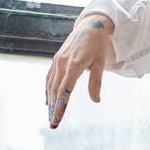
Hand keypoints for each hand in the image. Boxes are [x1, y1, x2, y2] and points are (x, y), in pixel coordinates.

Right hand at [45, 13, 113, 128]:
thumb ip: (96, 82)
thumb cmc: (98, 44)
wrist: (91, 25)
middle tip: (53, 124)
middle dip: (54, 108)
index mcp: (74, 64)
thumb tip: (96, 100)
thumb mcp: (100, 63)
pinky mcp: (57, 59)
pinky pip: (50, 77)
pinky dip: (48, 90)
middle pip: (55, 90)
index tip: (56, 119)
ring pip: (51, 85)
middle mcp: (62, 63)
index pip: (65, 90)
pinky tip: (48, 100)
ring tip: (51, 116)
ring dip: (50, 101)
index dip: (60, 106)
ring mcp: (57, 61)